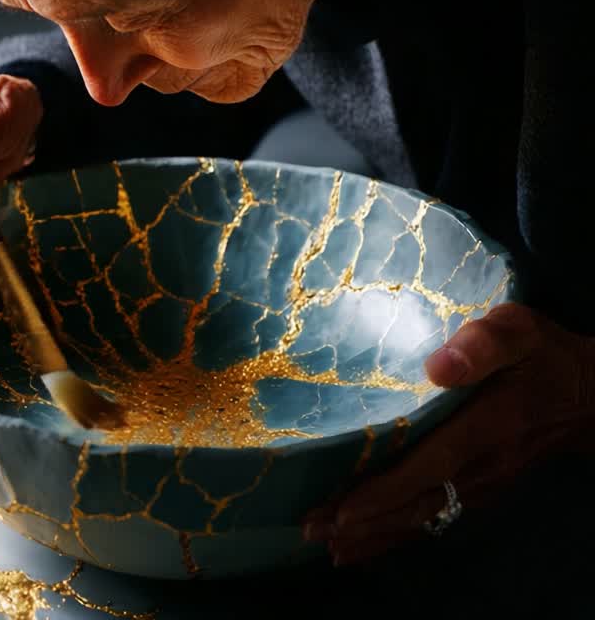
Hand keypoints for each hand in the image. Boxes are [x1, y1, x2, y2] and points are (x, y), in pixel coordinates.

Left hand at [302, 302, 594, 564]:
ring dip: (375, 534)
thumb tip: (438, 367)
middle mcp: (483, 465)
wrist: (593, 398)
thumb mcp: (521, 332)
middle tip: (311, 530)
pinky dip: (399, 534)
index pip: (429, 465)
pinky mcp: (481, 490)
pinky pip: (436, 518)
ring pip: (424, 517)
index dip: (385, 491)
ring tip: (326, 544)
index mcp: (486, 425)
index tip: (343, 510)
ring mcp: (483, 483)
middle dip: (364, 521)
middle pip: (417, 502)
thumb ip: (483, 344)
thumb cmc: (545, 356)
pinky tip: (365, 544)